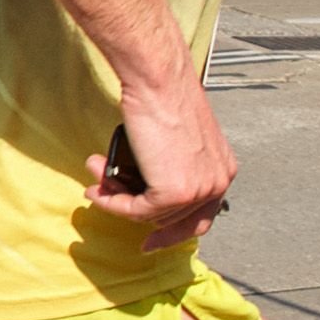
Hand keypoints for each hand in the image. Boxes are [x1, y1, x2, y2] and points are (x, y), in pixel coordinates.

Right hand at [87, 74, 234, 250]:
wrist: (159, 81)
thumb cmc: (166, 96)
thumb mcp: (180, 137)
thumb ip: (173, 165)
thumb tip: (144, 185)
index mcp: (223, 169)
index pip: (201, 215)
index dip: (173, 230)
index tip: (151, 238)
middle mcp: (217, 182)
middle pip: (175, 220)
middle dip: (137, 213)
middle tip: (110, 202)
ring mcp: (198, 190)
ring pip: (152, 215)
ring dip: (117, 201)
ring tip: (96, 184)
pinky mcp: (174, 193)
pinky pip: (136, 210)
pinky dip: (114, 203)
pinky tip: (99, 190)